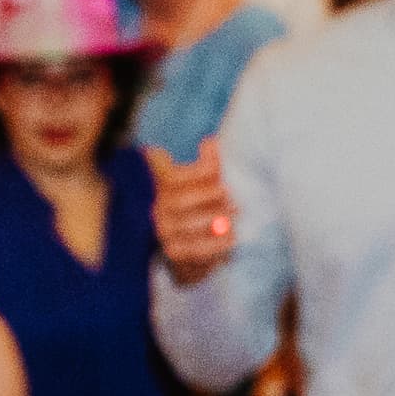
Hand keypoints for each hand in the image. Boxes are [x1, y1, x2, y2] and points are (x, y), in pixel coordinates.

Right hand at [149, 141, 235, 283]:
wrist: (190, 248)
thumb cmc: (200, 208)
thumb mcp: (204, 183)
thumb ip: (207, 164)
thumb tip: (209, 142)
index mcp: (164, 187)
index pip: (173, 176)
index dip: (196, 172)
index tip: (218, 171)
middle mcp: (159, 209)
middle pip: (181, 201)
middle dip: (209, 200)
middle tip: (235, 202)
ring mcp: (164, 232)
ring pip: (187, 226)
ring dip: (215, 223)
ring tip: (234, 221)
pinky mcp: (173, 253)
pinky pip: (193, 250)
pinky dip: (215, 245)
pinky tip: (231, 239)